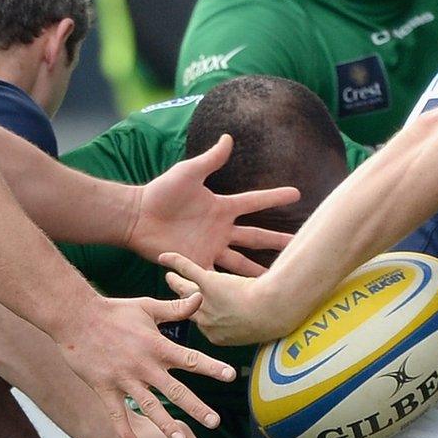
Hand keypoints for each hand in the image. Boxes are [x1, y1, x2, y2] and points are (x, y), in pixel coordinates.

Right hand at [52, 293, 236, 437]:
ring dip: (165, 425)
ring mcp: (124, 379)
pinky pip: (116, 415)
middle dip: (196, 407)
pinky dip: (125, 432)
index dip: (211, 367)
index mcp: (157, 346)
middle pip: (175, 390)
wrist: (75, 317)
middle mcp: (144, 366)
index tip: (231, 376)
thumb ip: (175, 308)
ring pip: (149, 407)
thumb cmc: (113, 310)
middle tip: (214, 422)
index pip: (190, 358)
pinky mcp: (104, 388)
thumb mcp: (147, 306)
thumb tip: (200, 298)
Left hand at [129, 135, 297, 276]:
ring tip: (278, 283)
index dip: (275, 198)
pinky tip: (244, 300)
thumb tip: (228, 137)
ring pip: (241, 263)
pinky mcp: (197, 263)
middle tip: (300, 246)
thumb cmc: (161, 192)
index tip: (297, 194)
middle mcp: (221, 230)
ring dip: (258, 272)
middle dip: (278, 241)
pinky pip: (215, 278)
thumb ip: (209, 159)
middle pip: (256, 237)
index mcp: (222, 208)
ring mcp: (210, 249)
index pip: (255, 202)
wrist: (137, 216)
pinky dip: (228, 288)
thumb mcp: (188, 173)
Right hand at [159, 254, 303, 346]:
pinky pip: (187, 270)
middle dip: (181, 304)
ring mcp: (204, 302)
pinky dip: (175, 262)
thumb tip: (261, 326)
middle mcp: (207, 322)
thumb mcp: (260, 330)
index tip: (198, 311)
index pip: (204, 323)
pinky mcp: (207, 283)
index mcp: (217, 336)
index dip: (202, 315)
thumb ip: (252, 328)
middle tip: (175, 299)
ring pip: (184, 291)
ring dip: (176, 283)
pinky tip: (165, 257)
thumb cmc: (274, 321)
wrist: (272, 311)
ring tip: (169, 278)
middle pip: (188, 310)